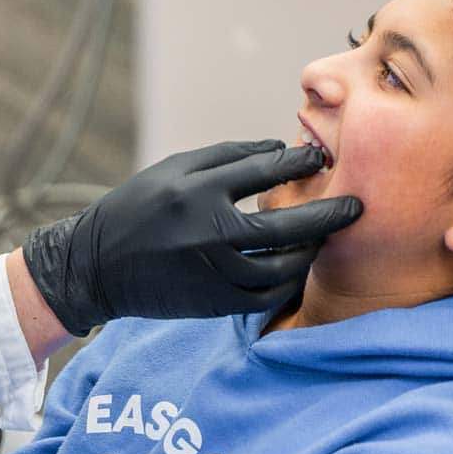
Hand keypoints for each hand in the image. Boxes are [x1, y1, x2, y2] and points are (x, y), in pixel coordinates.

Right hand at [20, 140, 361, 335]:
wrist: (96, 266)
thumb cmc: (138, 208)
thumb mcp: (172, 169)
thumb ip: (225, 157)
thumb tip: (279, 150)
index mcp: (196, 190)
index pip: (263, 172)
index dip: (300, 163)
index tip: (323, 159)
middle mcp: (207, 233)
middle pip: (288, 227)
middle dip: (329, 215)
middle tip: (356, 207)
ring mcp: (213, 272)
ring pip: (283, 268)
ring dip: (311, 253)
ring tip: (326, 238)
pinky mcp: (214, 302)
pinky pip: (267, 295)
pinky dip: (289, 282)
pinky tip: (299, 267)